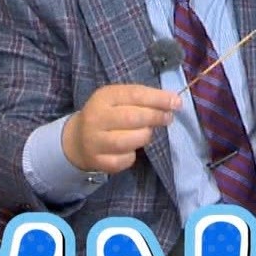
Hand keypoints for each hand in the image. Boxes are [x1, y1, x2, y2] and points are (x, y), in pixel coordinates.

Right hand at [62, 84, 179, 173]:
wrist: (78, 140)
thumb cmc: (108, 115)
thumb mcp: (119, 99)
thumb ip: (142, 98)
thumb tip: (173, 102)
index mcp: (103, 97)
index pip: (134, 95)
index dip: (158, 99)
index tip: (176, 102)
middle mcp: (96, 118)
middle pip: (132, 118)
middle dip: (155, 117)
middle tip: (167, 118)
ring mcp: (95, 141)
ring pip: (128, 141)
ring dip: (144, 136)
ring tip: (147, 132)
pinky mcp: (98, 161)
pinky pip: (125, 160)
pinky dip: (133, 155)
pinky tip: (131, 149)